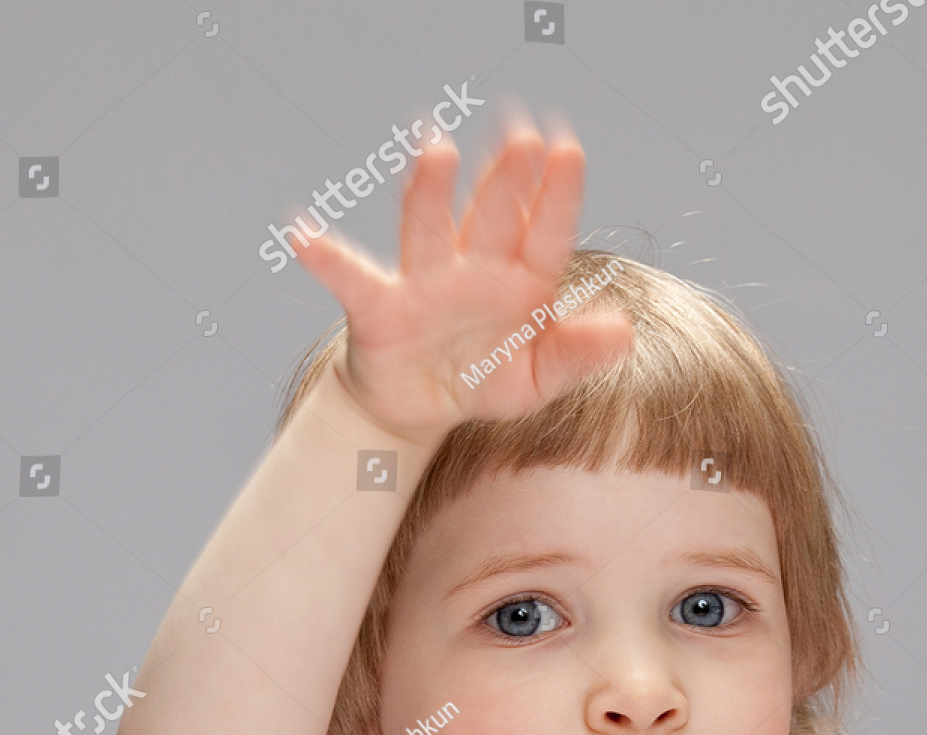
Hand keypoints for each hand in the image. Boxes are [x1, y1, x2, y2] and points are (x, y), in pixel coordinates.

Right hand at [293, 109, 633, 445]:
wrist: (421, 409)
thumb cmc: (484, 379)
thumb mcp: (537, 379)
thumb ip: (577, 354)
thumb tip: (624, 330)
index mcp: (520, 283)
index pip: (543, 234)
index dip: (555, 195)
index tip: (568, 151)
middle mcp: (473, 270)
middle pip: (491, 217)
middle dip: (505, 178)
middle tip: (521, 134)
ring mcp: (424, 282)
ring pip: (429, 229)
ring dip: (430, 190)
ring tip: (435, 148)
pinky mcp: (380, 308)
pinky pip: (351, 278)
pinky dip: (326, 257)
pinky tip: (302, 235)